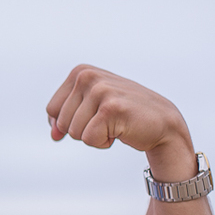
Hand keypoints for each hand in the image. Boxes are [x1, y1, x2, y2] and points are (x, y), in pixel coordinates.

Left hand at [46, 65, 194, 179]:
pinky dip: (103, 143)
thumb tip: (54, 135)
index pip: (51, 110)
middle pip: (61, 123)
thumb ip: (66, 118)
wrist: (162, 123)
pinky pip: (89, 139)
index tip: (94, 115)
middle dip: (83, 130)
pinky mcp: (111, 108)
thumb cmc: (124, 115)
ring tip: (115, 124)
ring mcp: (100, 90)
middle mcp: (88, 76)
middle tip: (108, 120)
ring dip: (95, 136)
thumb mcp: (90, 108)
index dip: (69, 122)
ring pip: (74, 132)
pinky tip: (121, 131)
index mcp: (80, 72)